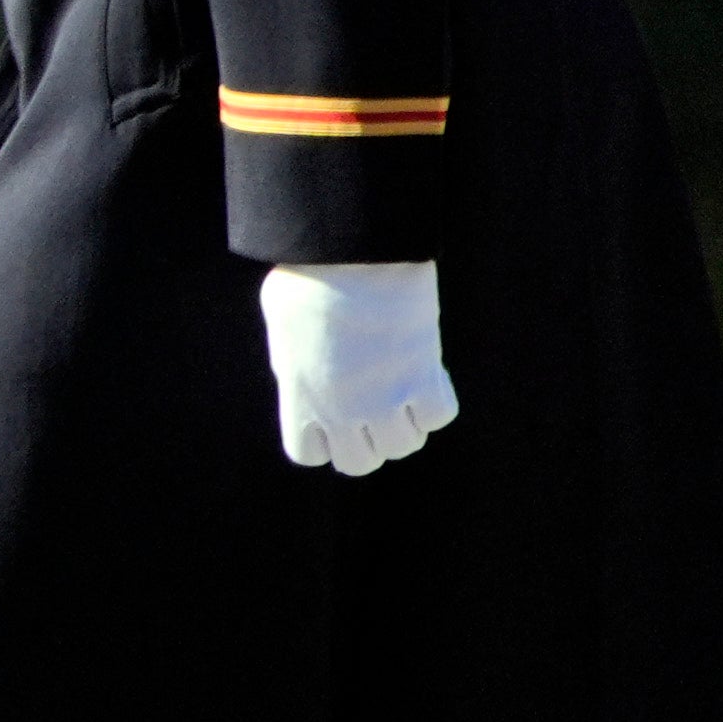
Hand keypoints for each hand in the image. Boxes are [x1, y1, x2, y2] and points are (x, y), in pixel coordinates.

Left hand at [262, 261, 455, 476]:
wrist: (349, 258)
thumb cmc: (308, 281)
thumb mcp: (284, 330)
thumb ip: (297, 367)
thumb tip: (311, 379)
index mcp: (299, 397)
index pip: (309, 453)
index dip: (322, 437)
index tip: (332, 411)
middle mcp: (340, 410)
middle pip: (361, 463)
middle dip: (366, 439)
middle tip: (372, 402)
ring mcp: (384, 400)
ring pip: (404, 446)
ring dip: (405, 422)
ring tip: (399, 384)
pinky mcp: (422, 379)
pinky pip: (439, 416)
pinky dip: (436, 401)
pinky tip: (425, 373)